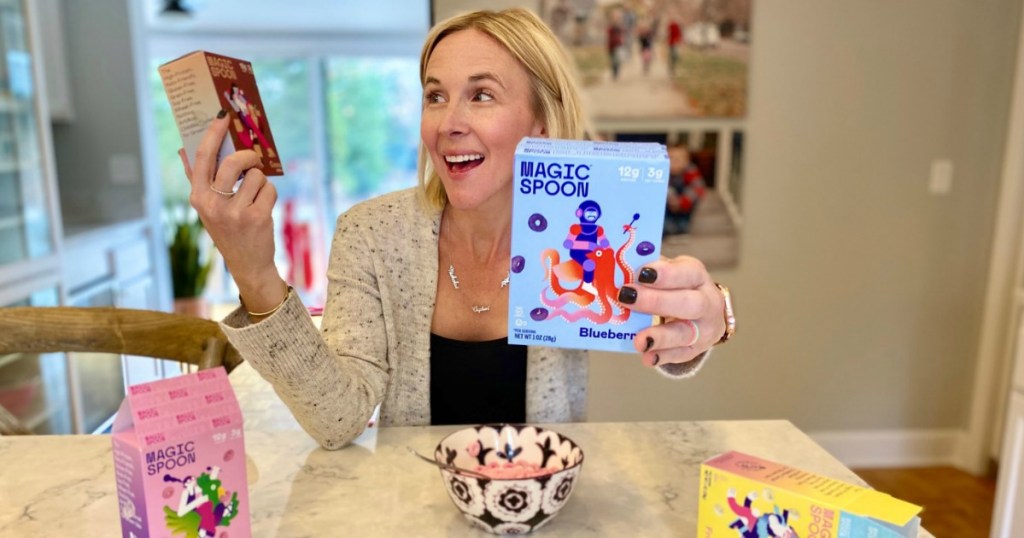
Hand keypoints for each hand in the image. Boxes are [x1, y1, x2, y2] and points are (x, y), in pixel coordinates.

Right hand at [179, 112, 285, 310]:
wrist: (247, 263)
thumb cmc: (227, 228)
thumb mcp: (207, 206)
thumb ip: (196, 178)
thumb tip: (182, 148)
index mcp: (197, 197)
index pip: (203, 157)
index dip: (213, 134)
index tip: (223, 117)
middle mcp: (213, 204)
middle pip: (234, 162)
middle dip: (249, 156)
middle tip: (253, 161)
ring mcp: (235, 212)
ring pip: (256, 176)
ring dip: (261, 182)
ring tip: (255, 197)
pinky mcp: (257, 218)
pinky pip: (270, 189)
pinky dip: (270, 195)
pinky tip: (263, 208)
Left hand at [618, 256, 724, 366]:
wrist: (706, 313)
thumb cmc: (679, 287)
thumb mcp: (671, 272)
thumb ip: (650, 270)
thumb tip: (620, 269)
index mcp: (697, 276)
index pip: (687, 273)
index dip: (666, 274)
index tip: (641, 273)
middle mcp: (706, 302)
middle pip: (688, 304)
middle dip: (657, 301)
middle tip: (627, 298)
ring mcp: (704, 329)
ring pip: (685, 333)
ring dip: (661, 337)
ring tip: (639, 341)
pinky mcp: (696, 349)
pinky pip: (680, 355)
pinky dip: (663, 357)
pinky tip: (647, 358)